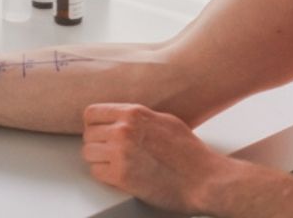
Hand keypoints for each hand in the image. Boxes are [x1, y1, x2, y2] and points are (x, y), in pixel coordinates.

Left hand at [81, 103, 220, 213]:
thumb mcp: (165, 121)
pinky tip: (119, 176)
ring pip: (88, 153)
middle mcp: (123, 130)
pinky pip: (96, 172)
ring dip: (99, 160)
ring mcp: (120, 152)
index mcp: (133, 113)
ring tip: (116, 165)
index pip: (91, 113)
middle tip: (110, 154)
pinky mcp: (121, 176)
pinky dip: (104, 176)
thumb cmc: (190, 153)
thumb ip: (140, 118)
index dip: (94, 125)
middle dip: (97, 144)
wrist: (205, 180)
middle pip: (88, 135)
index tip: (99, 133)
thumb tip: (122, 119)